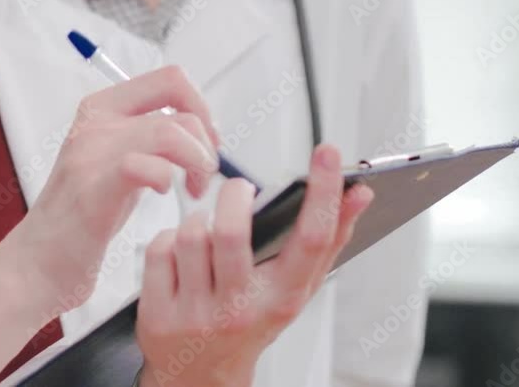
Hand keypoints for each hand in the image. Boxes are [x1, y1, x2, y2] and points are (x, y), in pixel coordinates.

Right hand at [15, 66, 220, 310]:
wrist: (38, 262)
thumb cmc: (83, 218)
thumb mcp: (117, 162)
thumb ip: (148, 139)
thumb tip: (198, 128)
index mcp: (101, 108)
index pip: (171, 79)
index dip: (201, 107)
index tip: (206, 143)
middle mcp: (95, 122)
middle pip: (178, 105)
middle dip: (205, 140)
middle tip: (203, 175)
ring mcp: (90, 153)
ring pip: (169, 131)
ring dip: (197, 161)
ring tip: (192, 191)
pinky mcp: (92, 189)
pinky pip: (143, 165)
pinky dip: (166, 178)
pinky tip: (163, 194)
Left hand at [135, 145, 373, 386]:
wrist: (201, 375)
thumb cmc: (252, 319)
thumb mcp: (294, 288)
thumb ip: (328, 240)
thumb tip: (360, 194)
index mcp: (283, 299)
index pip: (311, 240)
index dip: (324, 193)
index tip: (328, 154)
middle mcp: (241, 309)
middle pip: (231, 232)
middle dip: (233, 195)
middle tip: (238, 190)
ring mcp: (197, 315)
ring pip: (190, 234)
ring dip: (197, 220)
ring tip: (206, 231)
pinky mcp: (159, 315)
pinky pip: (160, 249)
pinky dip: (168, 241)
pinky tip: (179, 255)